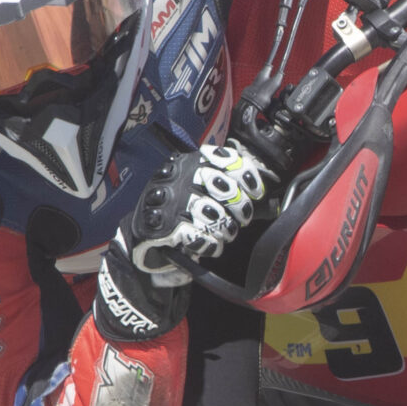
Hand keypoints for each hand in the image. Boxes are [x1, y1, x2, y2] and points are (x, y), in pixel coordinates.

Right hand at [121, 142, 272, 285]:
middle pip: (224, 188)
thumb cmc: (181, 208)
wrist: (145, 232)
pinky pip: (199, 235)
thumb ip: (226, 183)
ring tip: (224, 233)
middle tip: (242, 219)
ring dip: (225, 229)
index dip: (246, 176)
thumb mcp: (199, 187)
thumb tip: (261, 194)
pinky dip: (209, 244)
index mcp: (192, 162)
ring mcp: (172, 201)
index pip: (226, 160)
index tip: (255, 192)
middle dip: (240, 207)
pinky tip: (210, 245)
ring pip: (214, 214)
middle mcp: (181, 177)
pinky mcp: (166, 226)